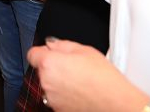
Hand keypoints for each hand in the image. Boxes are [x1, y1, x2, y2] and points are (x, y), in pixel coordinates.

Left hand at [27, 39, 147, 111]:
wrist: (116, 104)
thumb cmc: (103, 79)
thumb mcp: (85, 50)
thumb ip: (62, 44)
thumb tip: (51, 44)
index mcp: (49, 63)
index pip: (32, 54)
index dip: (43, 52)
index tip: (51, 53)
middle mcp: (46, 82)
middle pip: (42, 70)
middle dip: (54, 68)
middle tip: (74, 68)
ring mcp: (52, 99)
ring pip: (50, 86)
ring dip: (59, 83)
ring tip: (80, 82)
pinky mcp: (59, 110)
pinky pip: (57, 99)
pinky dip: (65, 97)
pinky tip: (81, 94)